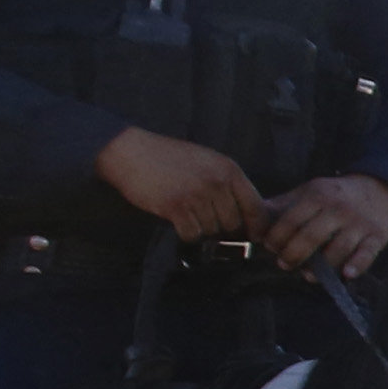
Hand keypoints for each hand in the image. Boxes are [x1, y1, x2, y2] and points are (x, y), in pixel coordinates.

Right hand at [96, 125, 264, 245]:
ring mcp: (197, 195)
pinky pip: (192, 234)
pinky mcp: (176, 207)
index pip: (256, 207)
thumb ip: (227, 183)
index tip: (254, 236)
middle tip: (204, 218)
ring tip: (187, 212)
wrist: (131, 151)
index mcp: (229, 169)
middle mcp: (216, 182)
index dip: (256, 226)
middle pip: (233, 224)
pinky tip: (177, 220)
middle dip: (221, 227)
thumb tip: (247, 214)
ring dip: (201, 228)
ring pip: (212, 230)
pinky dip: (186, 233)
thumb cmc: (168, 157)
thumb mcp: (207, 161)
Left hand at [255, 172, 387, 279]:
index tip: (269, 248)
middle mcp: (339, 209)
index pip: (292, 220)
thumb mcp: (309, 192)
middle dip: (293, 254)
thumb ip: (284, 205)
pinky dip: (357, 265)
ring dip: (320, 266)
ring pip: (337, 249)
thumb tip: (252, 218)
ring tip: (307, 276)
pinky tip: (346, 274)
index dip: (277, 236)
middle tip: (283, 264)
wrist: (377, 188)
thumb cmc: (335, 195)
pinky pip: (367, 254)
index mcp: (319, 196)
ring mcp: (359, 223)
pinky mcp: (377, 236)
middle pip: (311, 236)